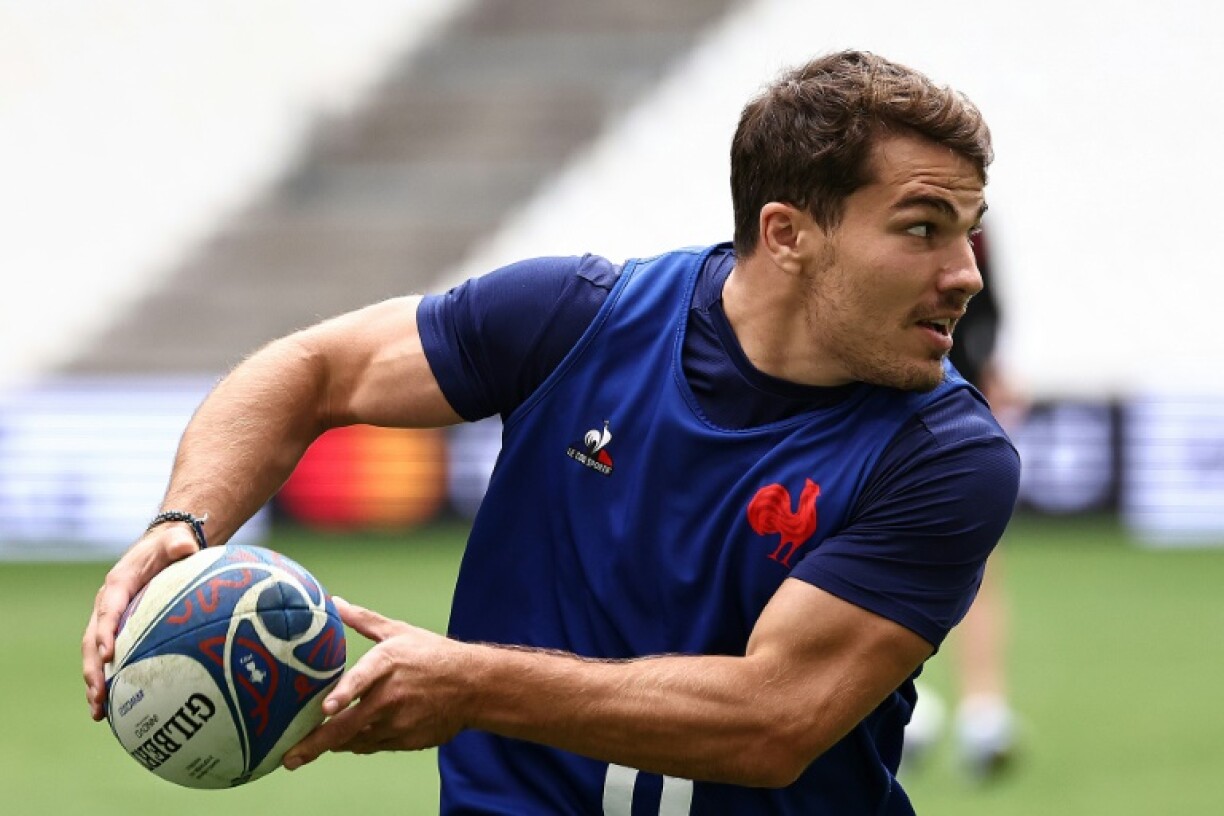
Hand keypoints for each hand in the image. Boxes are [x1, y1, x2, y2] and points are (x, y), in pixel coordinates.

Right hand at [82, 527, 199, 719]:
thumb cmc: (171, 545)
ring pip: (95, 656)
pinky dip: (112, 681)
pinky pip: (113, 659)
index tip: (106, 656)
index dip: (104, 633)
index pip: (107, 611)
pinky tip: (119, 709)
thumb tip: (186, 545)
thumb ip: (178, 542)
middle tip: (98, 696)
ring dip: (95, 683)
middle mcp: (107, 606)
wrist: (164, 548)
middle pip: (91, 640)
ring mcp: (111, 621)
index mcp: (118, 585)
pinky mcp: (120, 633)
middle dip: (92, 670)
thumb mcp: (175, 540)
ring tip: (99, 713)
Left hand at [283, 598, 469, 769]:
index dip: (344, 695)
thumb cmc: (433, 655)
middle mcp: (392, 695)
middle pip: (348, 725)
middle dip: (316, 743)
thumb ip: (363, 620)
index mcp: (388, 663)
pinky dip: (358, 742)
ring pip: (355, 740)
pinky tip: (350, 738)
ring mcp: (399, 722)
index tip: (326, 708)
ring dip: (334, 742)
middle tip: (289, 757)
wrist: (473, 685)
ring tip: (310, 748)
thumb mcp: (399, 632)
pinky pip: (372, 746)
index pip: (362, 680)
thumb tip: (334, 602)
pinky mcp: (406, 740)